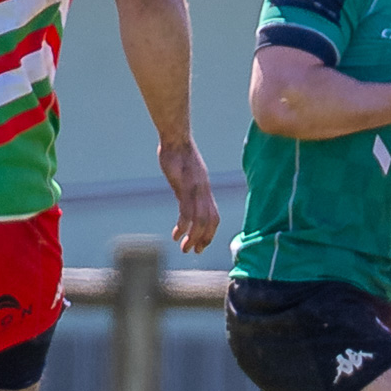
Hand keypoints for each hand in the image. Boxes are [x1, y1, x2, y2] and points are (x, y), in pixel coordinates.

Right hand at [158, 139, 218, 253]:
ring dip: (193, 237)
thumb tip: (184, 198)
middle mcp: (204, 192)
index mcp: (205, 190)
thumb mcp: (186, 175)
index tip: (201, 244)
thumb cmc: (179, 155)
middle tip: (194, 251)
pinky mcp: (184, 186)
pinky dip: (184, 225)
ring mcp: (195, 189)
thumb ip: (187, 188)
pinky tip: (177, 233)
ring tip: (184, 248)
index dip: (210, 233)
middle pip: (210, 221)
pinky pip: (187, 210)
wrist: (176, 139)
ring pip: (200, 219)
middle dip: (204, 239)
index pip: (214, 216)